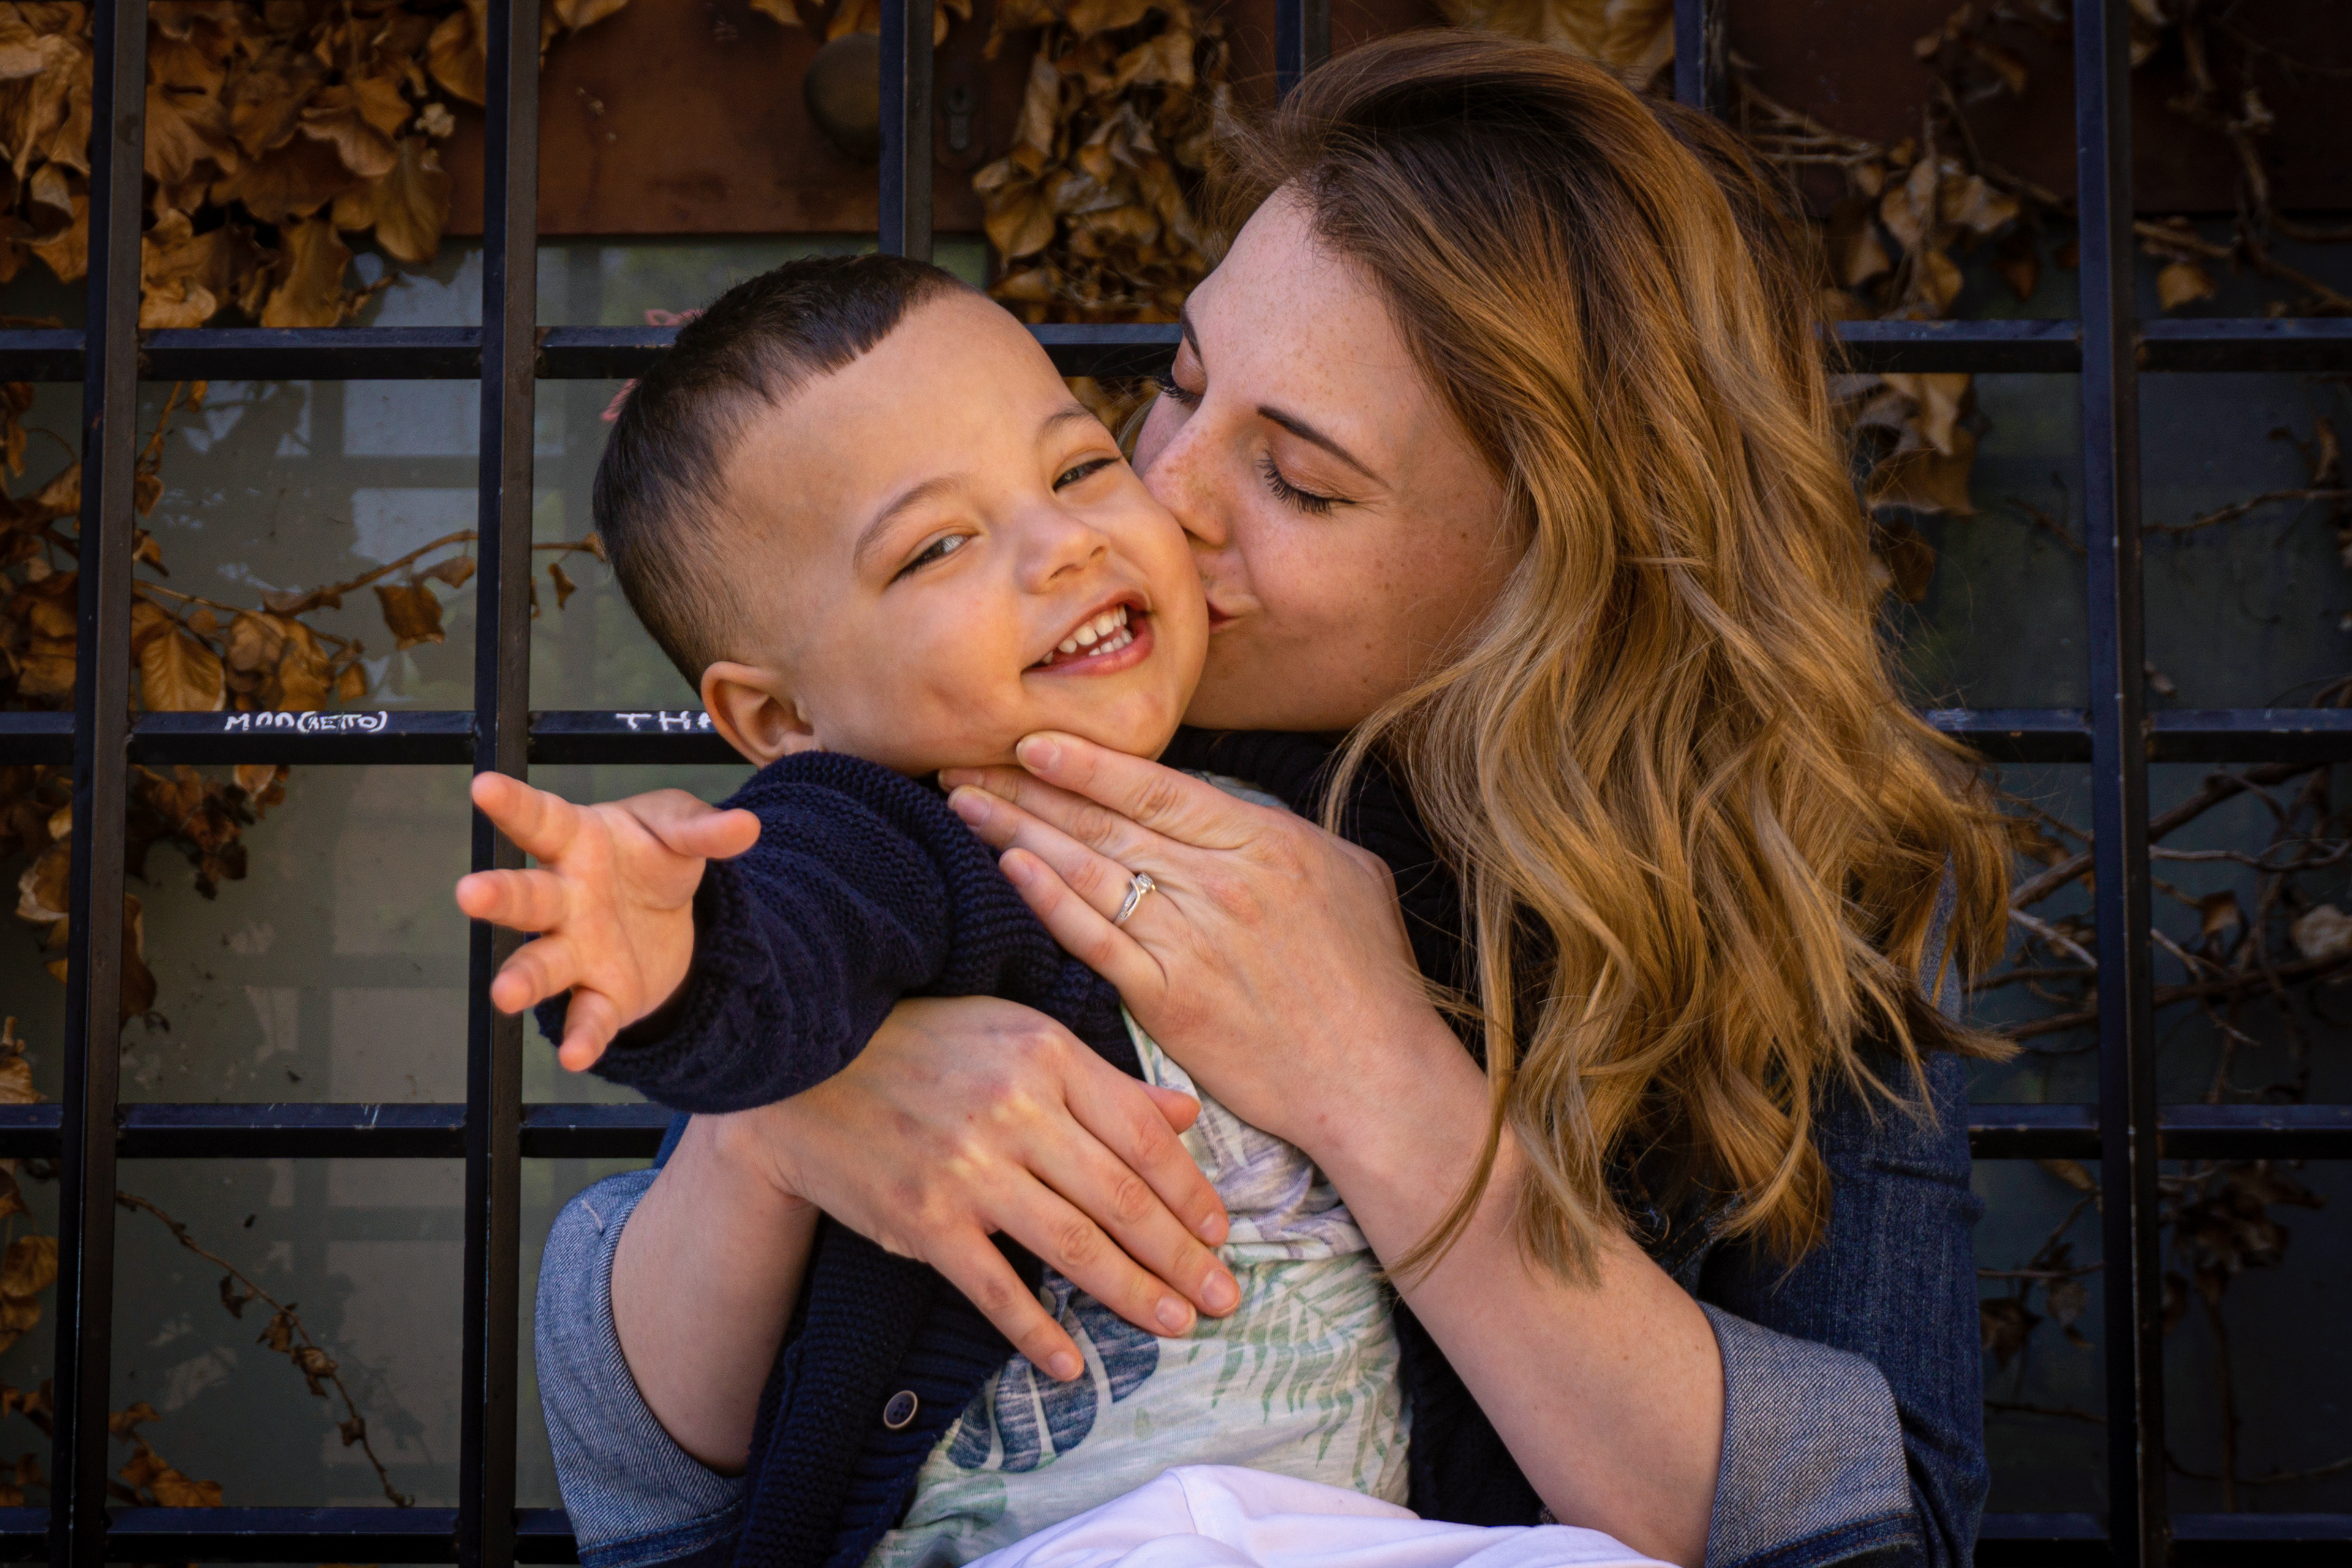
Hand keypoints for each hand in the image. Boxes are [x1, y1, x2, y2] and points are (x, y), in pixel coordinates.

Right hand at [454, 773, 758, 1070]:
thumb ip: (705, 830)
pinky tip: (576, 1057)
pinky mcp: (602, 995)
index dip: (511, 803)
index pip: (540, 819)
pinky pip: (588, 1017)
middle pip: (526, 897)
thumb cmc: (653, 854)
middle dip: (498, 897)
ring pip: (541, 965)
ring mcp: (577, 951)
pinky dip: (583, 1037)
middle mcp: (564, 899)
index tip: (483, 786)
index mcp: (575, 842)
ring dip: (522, 980)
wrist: (672, 913)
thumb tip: (747, 827)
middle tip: (470, 893)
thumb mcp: (679, 828)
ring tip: (505, 994)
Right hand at [750, 995, 1241, 1378]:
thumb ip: (1105, 1080)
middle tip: (1224, 1298)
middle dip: (1180, 1256)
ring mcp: (968, 1167)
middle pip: (1121, 1196)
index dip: (1190, 1192)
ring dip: (1133, 1293)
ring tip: (1177, 1325)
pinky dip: (1037, 1332)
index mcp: (1047, 1055)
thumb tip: (1187, 1113)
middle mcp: (1014, 1109)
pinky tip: (1072, 1364)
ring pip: (1073, 1244)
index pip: (1142, 1136)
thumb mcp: (1019, 1035)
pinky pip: (995, 1287)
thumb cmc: (925, 1046)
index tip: (1222, 1233)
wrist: (803, 1072)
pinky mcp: (923, 1218)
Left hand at [939, 733, 1440, 1156]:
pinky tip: (1008, 870)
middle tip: (964, 762)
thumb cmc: (1372, 981)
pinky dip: (1049, 902)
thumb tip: (1235, 809)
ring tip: (964, 805)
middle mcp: (1220, 881)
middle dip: (1026, 788)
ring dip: (1017, 833)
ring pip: (1087, 871)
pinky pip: (1096, 940)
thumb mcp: (1352, 875)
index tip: (1027, 741)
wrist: (1374, 1078)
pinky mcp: (1169, 998)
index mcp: (1263, 841)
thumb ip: (1285, 833)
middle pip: (1104, 822)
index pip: (1154, 788)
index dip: (1085, 762)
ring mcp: (1191, 940)